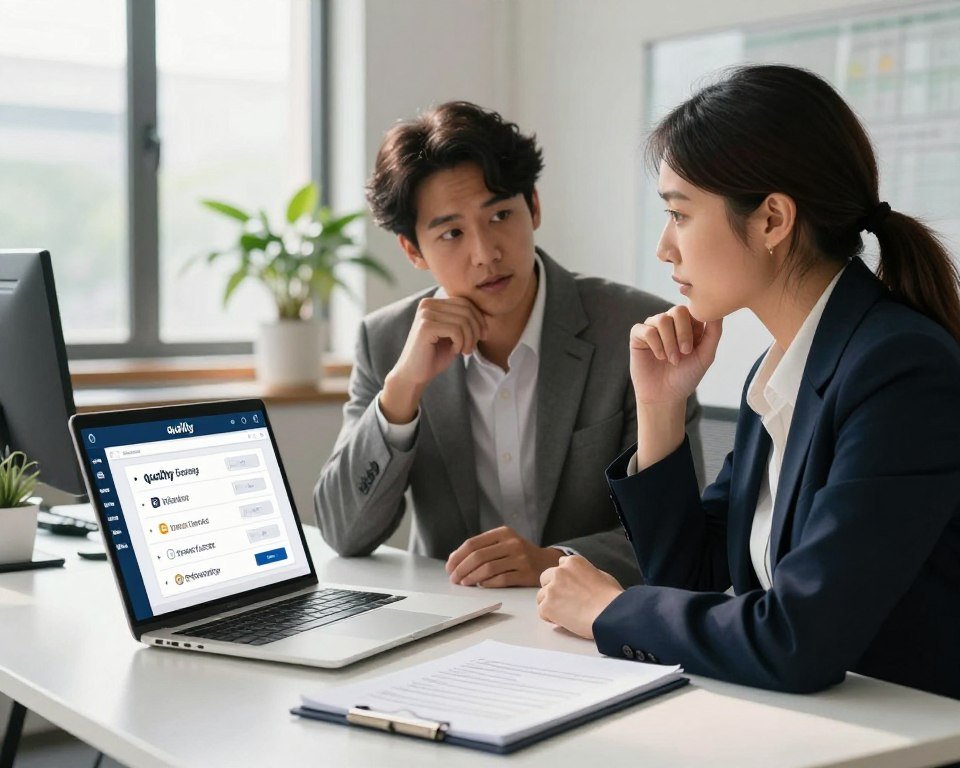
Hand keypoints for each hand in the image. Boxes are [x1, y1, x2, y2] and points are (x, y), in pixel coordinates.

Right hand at [380, 297, 488, 422]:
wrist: (413, 375)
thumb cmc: (434, 356)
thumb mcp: (454, 335)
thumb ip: (465, 321)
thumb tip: (485, 314)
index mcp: (433, 303)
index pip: (465, 302)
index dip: (479, 319)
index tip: (483, 337)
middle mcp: (427, 304)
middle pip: (466, 310)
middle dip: (476, 330)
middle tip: (471, 348)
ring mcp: (425, 314)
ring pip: (463, 321)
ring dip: (469, 340)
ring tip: (464, 351)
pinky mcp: (425, 327)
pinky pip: (456, 330)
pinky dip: (460, 343)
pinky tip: (454, 351)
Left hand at [445, 526, 562, 586]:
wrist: (547, 562)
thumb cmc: (518, 553)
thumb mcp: (503, 543)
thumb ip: (482, 548)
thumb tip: (454, 560)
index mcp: (503, 532)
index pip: (473, 543)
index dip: (457, 556)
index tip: (449, 567)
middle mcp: (512, 543)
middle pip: (478, 556)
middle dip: (461, 569)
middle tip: (454, 578)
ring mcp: (520, 558)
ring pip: (488, 568)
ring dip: (472, 578)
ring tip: (465, 583)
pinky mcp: (526, 573)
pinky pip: (501, 580)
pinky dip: (488, 583)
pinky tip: (481, 585)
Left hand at [537, 555, 623, 638]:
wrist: (610, 615)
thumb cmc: (611, 599)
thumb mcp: (601, 576)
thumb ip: (584, 574)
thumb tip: (581, 580)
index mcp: (573, 562)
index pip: (560, 565)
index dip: (565, 579)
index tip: (570, 588)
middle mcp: (559, 572)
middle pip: (545, 578)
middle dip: (552, 588)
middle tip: (564, 601)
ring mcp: (551, 588)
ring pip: (541, 596)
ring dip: (551, 604)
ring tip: (567, 614)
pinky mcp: (547, 606)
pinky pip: (542, 612)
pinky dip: (551, 618)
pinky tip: (565, 621)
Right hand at [630, 306, 721, 406]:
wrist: (665, 395)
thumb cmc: (686, 376)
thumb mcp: (706, 354)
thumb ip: (714, 331)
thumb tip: (720, 309)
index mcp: (688, 324)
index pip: (693, 309)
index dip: (695, 326)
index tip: (693, 348)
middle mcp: (671, 322)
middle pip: (678, 310)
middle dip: (683, 333)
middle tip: (685, 352)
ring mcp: (653, 327)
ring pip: (661, 320)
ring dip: (669, 342)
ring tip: (672, 360)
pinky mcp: (638, 335)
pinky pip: (646, 330)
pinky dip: (655, 344)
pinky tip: (659, 357)